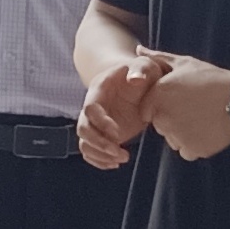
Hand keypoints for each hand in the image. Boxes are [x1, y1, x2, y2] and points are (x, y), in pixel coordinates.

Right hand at [79, 52, 169, 170]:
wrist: (137, 79)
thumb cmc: (142, 71)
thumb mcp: (146, 65)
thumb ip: (142, 69)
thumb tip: (134, 79)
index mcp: (99, 89)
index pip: (90, 108)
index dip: (101, 122)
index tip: (118, 133)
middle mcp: (93, 106)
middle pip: (83, 129)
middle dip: (99, 144)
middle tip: (120, 153)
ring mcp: (96, 122)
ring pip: (85, 143)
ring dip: (100, 155)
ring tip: (122, 159)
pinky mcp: (101, 134)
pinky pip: (90, 151)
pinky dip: (99, 161)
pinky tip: (115, 163)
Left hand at [146, 55, 229, 163]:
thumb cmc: (211, 78)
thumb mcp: (184, 63)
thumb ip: (157, 58)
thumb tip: (138, 49)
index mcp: (157, 97)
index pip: (146, 111)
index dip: (160, 106)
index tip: (178, 101)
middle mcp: (163, 118)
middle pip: (160, 126)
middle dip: (171, 120)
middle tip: (193, 108)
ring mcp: (178, 136)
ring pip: (173, 140)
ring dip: (183, 134)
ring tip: (202, 118)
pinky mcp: (193, 150)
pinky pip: (187, 151)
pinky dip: (195, 145)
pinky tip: (207, 129)